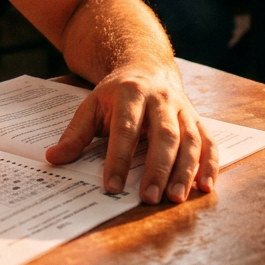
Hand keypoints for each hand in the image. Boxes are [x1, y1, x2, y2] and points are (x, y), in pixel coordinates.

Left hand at [45, 64, 218, 203]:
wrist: (145, 66)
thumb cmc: (115, 94)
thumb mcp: (91, 106)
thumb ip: (75, 134)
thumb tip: (53, 158)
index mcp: (130, 94)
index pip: (125, 129)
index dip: (119, 158)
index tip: (112, 186)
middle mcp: (160, 100)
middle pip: (163, 135)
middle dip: (157, 168)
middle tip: (149, 198)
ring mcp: (182, 109)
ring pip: (190, 140)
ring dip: (186, 170)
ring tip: (176, 198)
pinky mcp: (197, 119)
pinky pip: (209, 142)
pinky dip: (211, 165)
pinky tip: (206, 187)